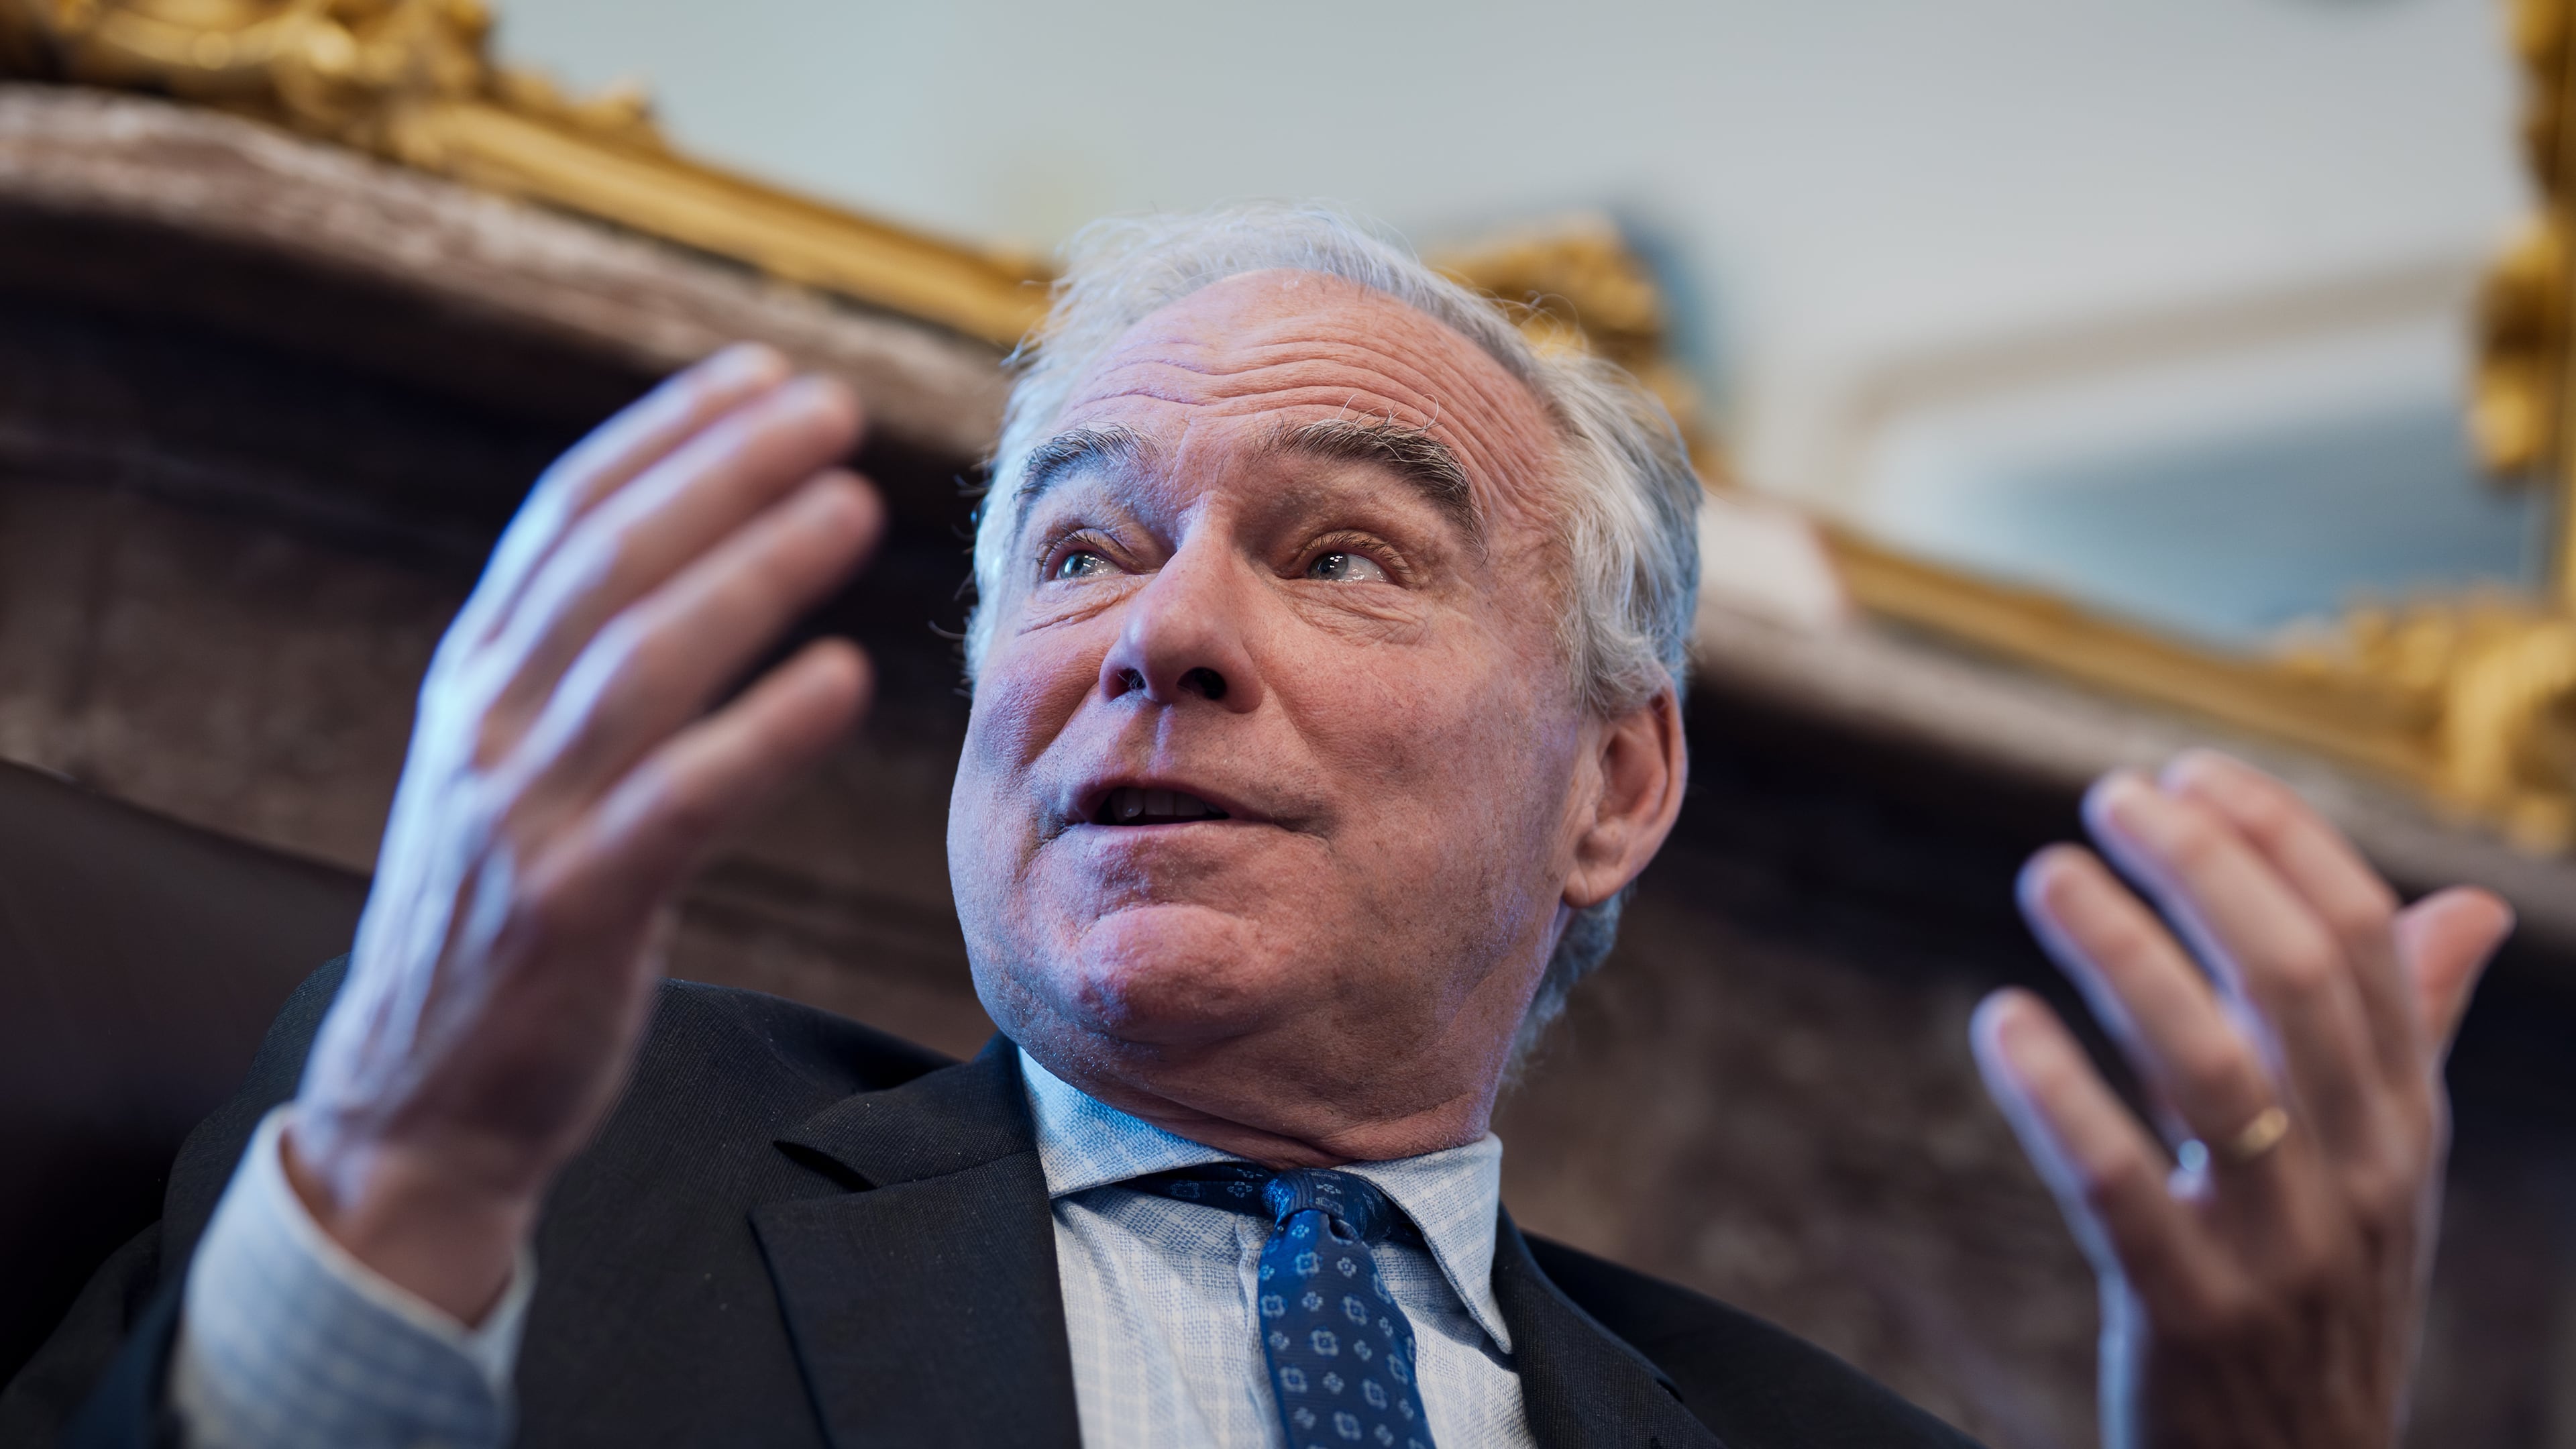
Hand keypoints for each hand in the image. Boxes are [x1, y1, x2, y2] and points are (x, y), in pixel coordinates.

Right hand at [285, 346, 881, 1321]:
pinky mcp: (572, 910)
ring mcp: (521, 816)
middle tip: (832, 407)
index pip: (569, 517)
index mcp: (474, 678)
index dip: (668, 435)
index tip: (762, 373)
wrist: (415, 1102)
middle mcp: (486, 725)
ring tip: (853, 503)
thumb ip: (570, 669)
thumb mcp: (508, 771)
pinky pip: (680, 802)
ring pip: (643, 661)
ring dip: (753, 570)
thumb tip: (677, 555)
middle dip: (724, 470)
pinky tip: (843, 680)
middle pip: (611, 562)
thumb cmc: (495, 923)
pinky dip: (763, 733)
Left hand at [1973, 751, 2513, 1448]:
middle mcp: (2365, 1174)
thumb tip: (2466, 905)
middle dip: (2200, 866)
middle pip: (2293, 977)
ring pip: (2210, 1066)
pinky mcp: (2186, 1314)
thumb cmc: (2323, 1292)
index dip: (2277, 837)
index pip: (2364, 941)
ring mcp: (2281, 1249)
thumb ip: (2407, 1036)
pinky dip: (2057, 1093)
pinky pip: (2121, 1185)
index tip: (2187, 770)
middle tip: (2106, 797)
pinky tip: (2000, 1019)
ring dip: (2121, 951)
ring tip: (2046, 871)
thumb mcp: (2385, 1169)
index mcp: (2409, 1121)